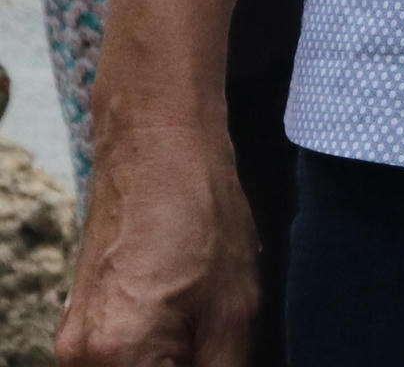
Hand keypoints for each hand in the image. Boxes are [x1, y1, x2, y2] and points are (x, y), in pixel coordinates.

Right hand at [57, 103, 258, 366]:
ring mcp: (73, 343)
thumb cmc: (201, 217)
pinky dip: (153, 353)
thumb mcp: (236, 310)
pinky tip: (184, 322)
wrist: (155, 151)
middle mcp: (81, 358)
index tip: (221, 355)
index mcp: (121, 358)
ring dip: (172, 361)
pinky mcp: (78, 325)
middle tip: (217, 342)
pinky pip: (117, 359)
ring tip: (203, 326)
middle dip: (188, 366)